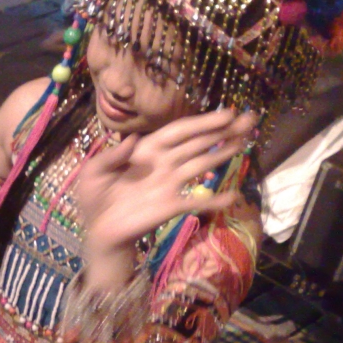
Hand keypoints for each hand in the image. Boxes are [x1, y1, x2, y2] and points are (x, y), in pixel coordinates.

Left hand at [76, 109, 256, 256]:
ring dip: (223, 154)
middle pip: (197, 143)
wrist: (99, 229)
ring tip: (245, 142)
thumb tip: (132, 140)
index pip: (179, 131)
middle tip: (249, 120)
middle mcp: (164, 163)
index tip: (227, 114)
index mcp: (146, 150)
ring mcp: (170, 184)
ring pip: (201, 164)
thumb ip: (110, 156)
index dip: (202, 122)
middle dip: (222, 132)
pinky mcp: (171, 206)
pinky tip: (232, 197)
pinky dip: (214, 200)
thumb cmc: (96, 196)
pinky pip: (196, 202)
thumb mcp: (93, 172)